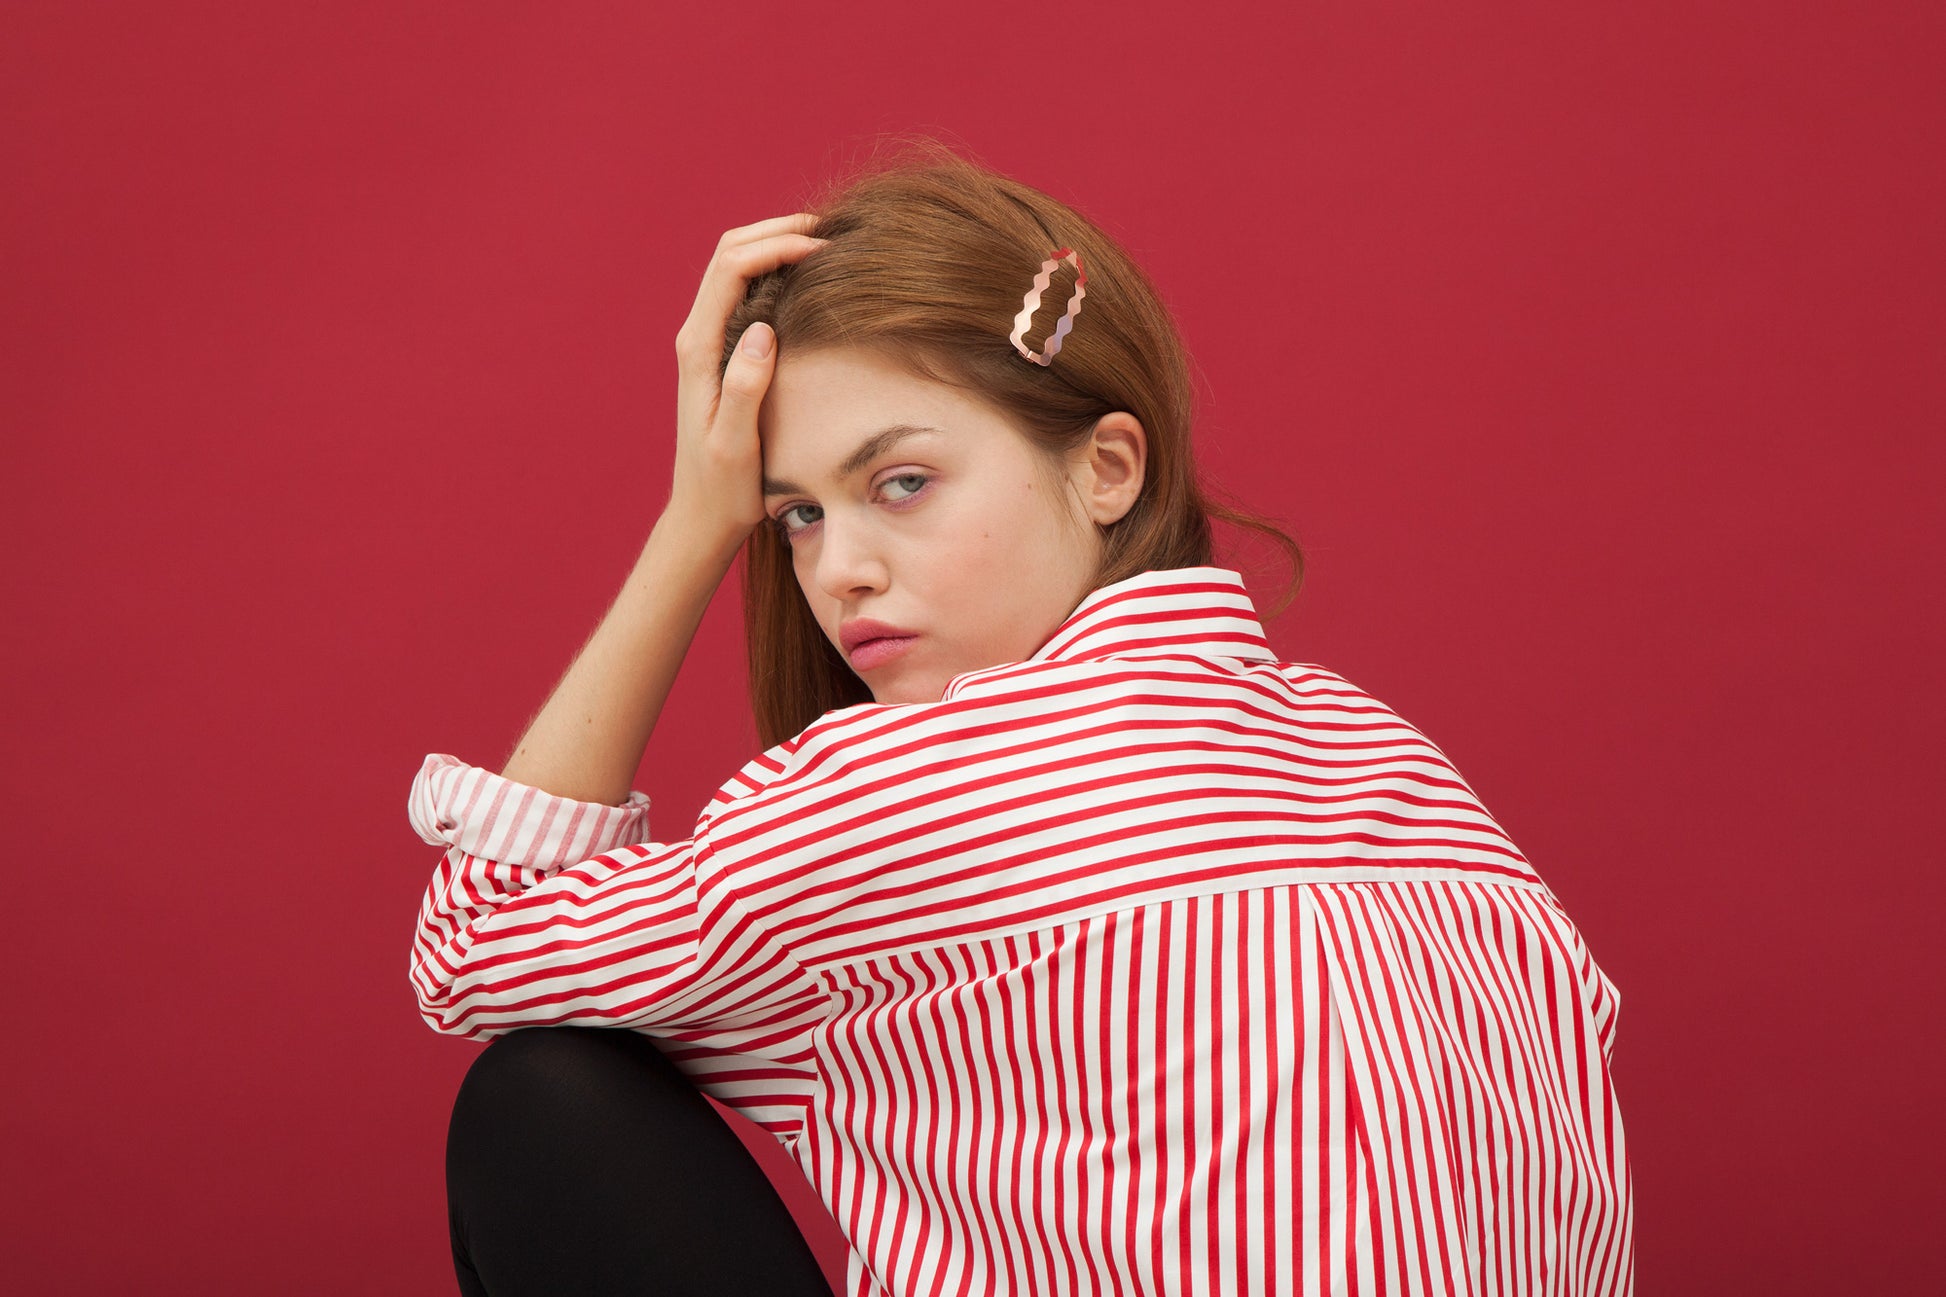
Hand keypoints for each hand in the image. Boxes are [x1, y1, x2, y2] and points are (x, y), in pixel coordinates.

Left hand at [667, 213, 824, 547]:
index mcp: (700, 348)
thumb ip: (744, 387)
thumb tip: (762, 329)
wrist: (703, 514)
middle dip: (777, 229)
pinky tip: (810, 280)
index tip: (822, 249)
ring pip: (737, 267)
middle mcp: (698, 336)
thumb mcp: (735, 443)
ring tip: (825, 244)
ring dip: (776, 245)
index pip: (731, 268)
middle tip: (830, 230)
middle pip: (730, 252)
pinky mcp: (725, 352)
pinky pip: (746, 292)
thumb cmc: (723, 487)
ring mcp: (710, 341)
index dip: (776, 245)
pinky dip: (776, 271)